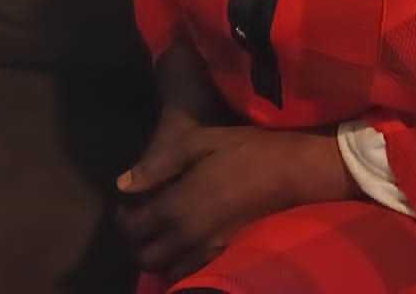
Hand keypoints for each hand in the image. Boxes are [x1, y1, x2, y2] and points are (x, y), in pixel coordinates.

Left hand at [115, 122, 356, 283]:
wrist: (292, 172)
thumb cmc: (245, 150)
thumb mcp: (200, 142)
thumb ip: (158, 164)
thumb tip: (124, 184)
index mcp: (177, 206)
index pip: (133, 227)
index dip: (123, 218)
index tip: (129, 205)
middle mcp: (187, 236)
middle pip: (145, 257)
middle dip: (137, 242)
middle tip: (143, 222)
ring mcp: (207, 251)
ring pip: (167, 270)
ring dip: (158, 256)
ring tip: (164, 234)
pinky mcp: (225, 256)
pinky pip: (191, 272)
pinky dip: (181, 264)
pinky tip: (187, 243)